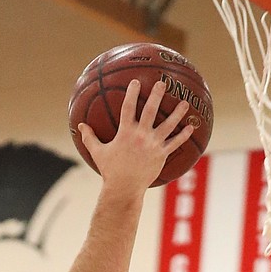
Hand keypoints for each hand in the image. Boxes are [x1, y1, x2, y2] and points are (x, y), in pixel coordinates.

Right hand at [79, 79, 193, 197]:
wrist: (124, 189)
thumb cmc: (110, 171)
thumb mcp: (98, 153)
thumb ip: (90, 138)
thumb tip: (79, 126)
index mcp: (125, 132)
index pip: (129, 107)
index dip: (132, 93)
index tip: (137, 82)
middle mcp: (141, 136)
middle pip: (151, 110)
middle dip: (157, 95)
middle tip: (163, 83)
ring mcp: (153, 145)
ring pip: (168, 125)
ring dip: (177, 113)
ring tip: (185, 102)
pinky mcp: (161, 155)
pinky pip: (175, 143)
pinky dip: (183, 135)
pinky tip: (191, 127)